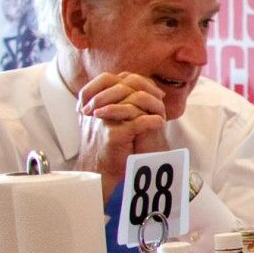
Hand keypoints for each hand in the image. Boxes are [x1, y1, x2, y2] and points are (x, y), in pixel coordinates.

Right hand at [76, 72, 170, 201]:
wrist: (99, 173)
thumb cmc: (107, 147)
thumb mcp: (109, 122)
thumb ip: (116, 103)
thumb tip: (135, 86)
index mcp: (92, 104)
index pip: (109, 79)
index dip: (133, 80)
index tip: (151, 88)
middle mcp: (94, 109)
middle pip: (120, 85)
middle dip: (144, 87)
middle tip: (159, 96)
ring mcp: (102, 121)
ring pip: (129, 101)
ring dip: (150, 103)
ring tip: (161, 109)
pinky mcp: (112, 135)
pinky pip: (136, 122)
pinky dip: (151, 121)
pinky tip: (160, 122)